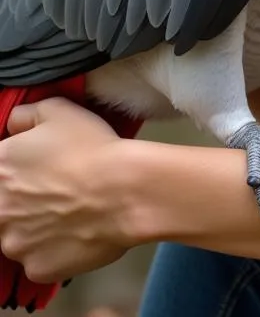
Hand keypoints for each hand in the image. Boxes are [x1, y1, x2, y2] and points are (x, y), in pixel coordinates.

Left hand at [0, 98, 128, 282]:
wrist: (125, 190)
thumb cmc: (93, 148)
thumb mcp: (59, 111)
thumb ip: (26, 115)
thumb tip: (13, 125)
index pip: (1, 172)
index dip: (19, 172)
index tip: (41, 171)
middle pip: (5, 207)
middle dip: (26, 201)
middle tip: (60, 191)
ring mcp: (13, 244)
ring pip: (20, 236)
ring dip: (39, 227)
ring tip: (75, 212)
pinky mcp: (36, 269)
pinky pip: (41, 260)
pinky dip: (57, 249)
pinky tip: (80, 232)